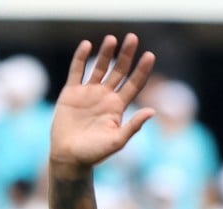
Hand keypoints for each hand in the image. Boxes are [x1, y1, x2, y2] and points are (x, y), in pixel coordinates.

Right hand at [50, 33, 155, 174]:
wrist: (69, 157)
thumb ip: (133, 126)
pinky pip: (77, 71)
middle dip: (126, 55)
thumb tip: (152, 111)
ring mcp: (88, 93)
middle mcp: (106, 97)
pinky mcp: (71, 93)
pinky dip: (81, 58)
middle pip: (119, 71)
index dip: (142, 70)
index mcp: (119, 107)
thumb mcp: (118, 141)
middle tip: (133, 38)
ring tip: (112, 38)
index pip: (134, 84)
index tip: (150, 55)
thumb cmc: (95, 153)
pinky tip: (87, 45)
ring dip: (106, 53)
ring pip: (99, 68)